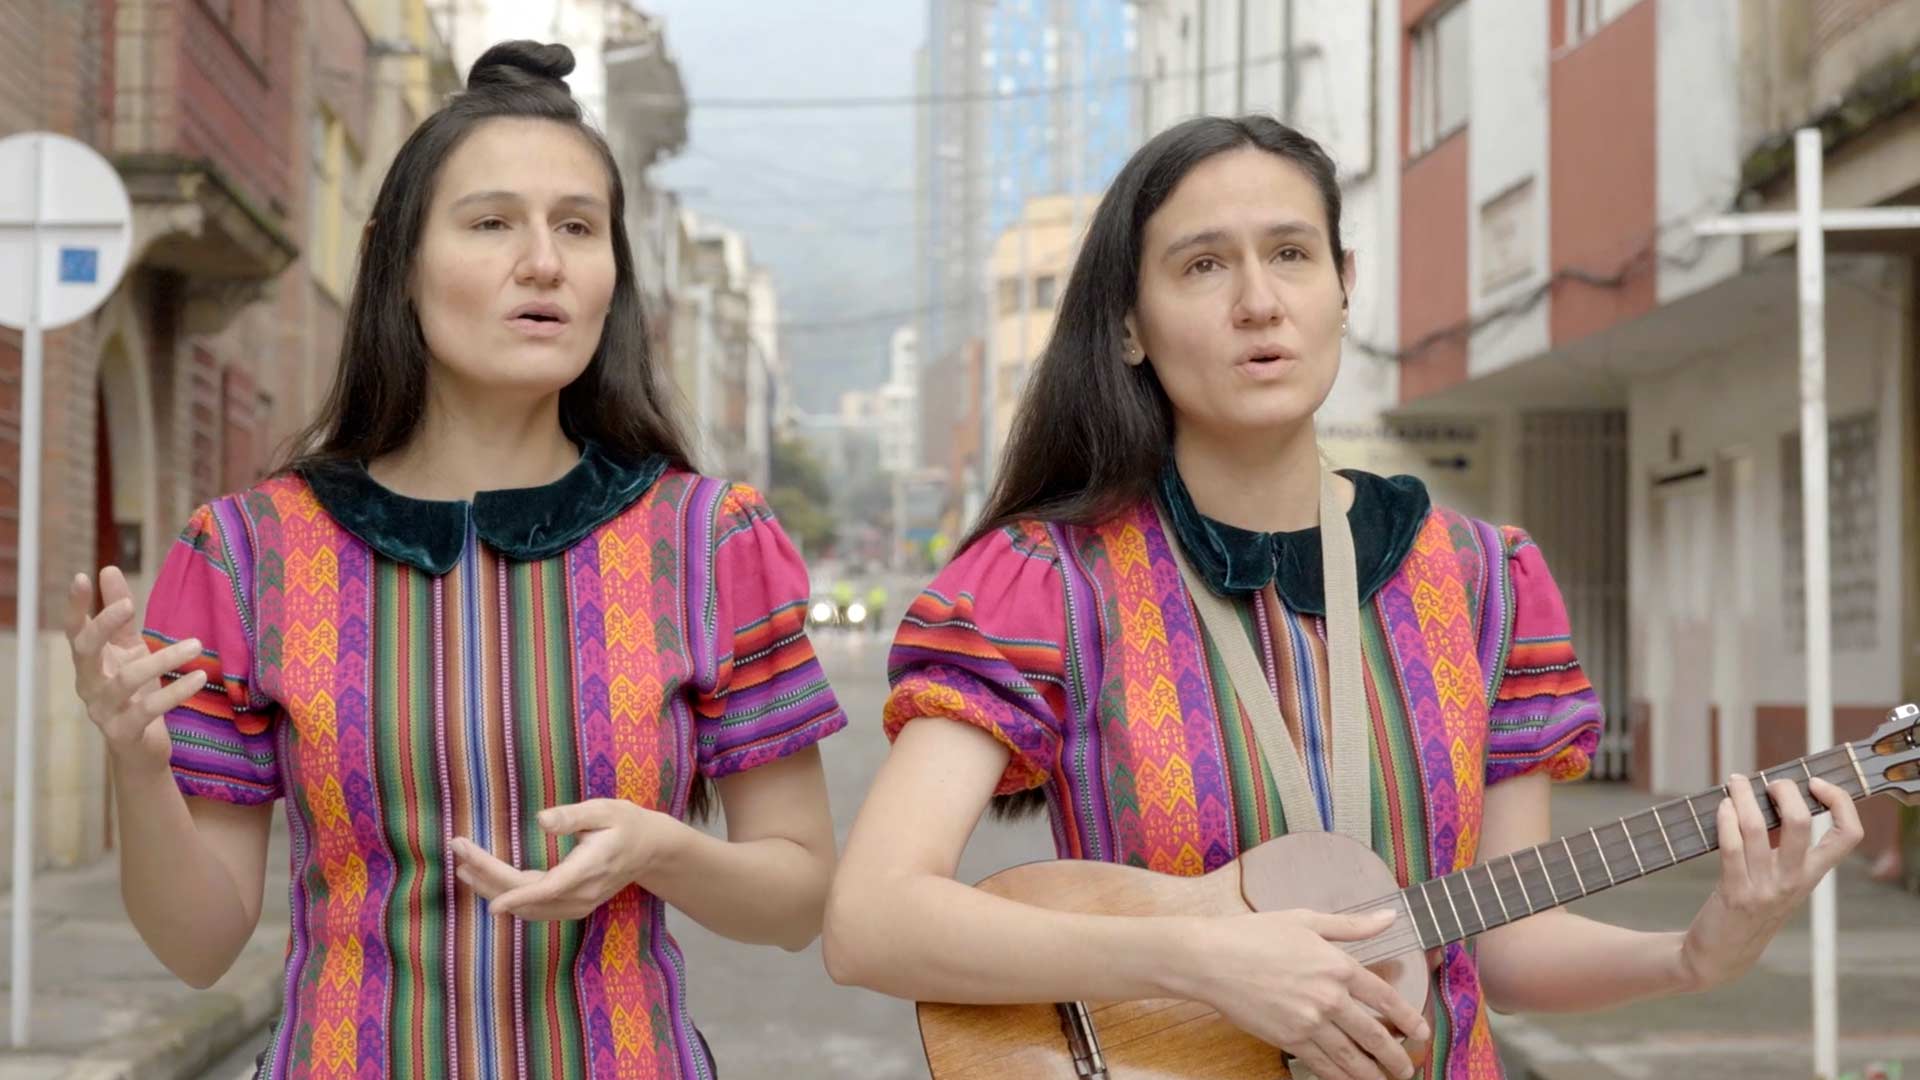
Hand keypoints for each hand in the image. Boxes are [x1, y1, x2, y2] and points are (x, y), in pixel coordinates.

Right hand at [65, 567, 204, 768]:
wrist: (141, 748)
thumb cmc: (135, 691)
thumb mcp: (129, 649)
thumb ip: (120, 616)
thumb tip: (107, 569)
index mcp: (89, 662)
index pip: (74, 630)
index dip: (75, 605)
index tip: (83, 576)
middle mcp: (89, 684)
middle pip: (85, 650)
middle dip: (104, 624)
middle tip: (132, 603)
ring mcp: (103, 710)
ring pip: (127, 679)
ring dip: (164, 659)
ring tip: (196, 644)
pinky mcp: (124, 732)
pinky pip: (149, 709)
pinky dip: (176, 692)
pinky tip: (199, 676)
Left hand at [452, 798, 689, 920]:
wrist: (651, 850)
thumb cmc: (627, 824)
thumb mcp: (605, 810)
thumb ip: (573, 816)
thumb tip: (540, 820)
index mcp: (589, 869)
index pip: (545, 887)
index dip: (512, 891)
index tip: (484, 887)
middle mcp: (581, 895)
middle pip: (527, 897)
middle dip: (488, 877)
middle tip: (459, 851)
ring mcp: (578, 905)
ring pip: (528, 908)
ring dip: (493, 890)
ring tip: (464, 868)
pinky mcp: (573, 907)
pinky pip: (535, 910)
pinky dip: (509, 898)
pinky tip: (488, 885)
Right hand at [1180, 908, 1428, 1079]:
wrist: (1211, 959)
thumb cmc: (1254, 934)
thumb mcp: (1306, 920)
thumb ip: (1352, 925)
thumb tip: (1390, 917)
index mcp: (1338, 966)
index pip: (1385, 998)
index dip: (1408, 1018)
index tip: (1421, 1032)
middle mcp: (1329, 998)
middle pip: (1374, 1035)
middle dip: (1395, 1057)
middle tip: (1407, 1069)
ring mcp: (1309, 1023)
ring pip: (1351, 1057)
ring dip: (1372, 1074)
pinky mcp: (1288, 1040)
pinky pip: (1322, 1065)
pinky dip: (1339, 1077)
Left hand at [1680, 774, 1863, 991]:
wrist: (1721, 954)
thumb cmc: (1749, 907)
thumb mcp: (1778, 880)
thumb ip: (1783, 848)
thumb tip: (1774, 799)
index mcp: (1812, 875)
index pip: (1848, 836)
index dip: (1841, 803)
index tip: (1816, 783)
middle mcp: (1794, 881)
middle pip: (1801, 823)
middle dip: (1783, 790)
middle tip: (1768, 781)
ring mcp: (1765, 888)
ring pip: (1758, 828)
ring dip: (1743, 796)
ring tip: (1735, 781)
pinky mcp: (1735, 892)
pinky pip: (1730, 846)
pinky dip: (1725, 819)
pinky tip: (1721, 807)